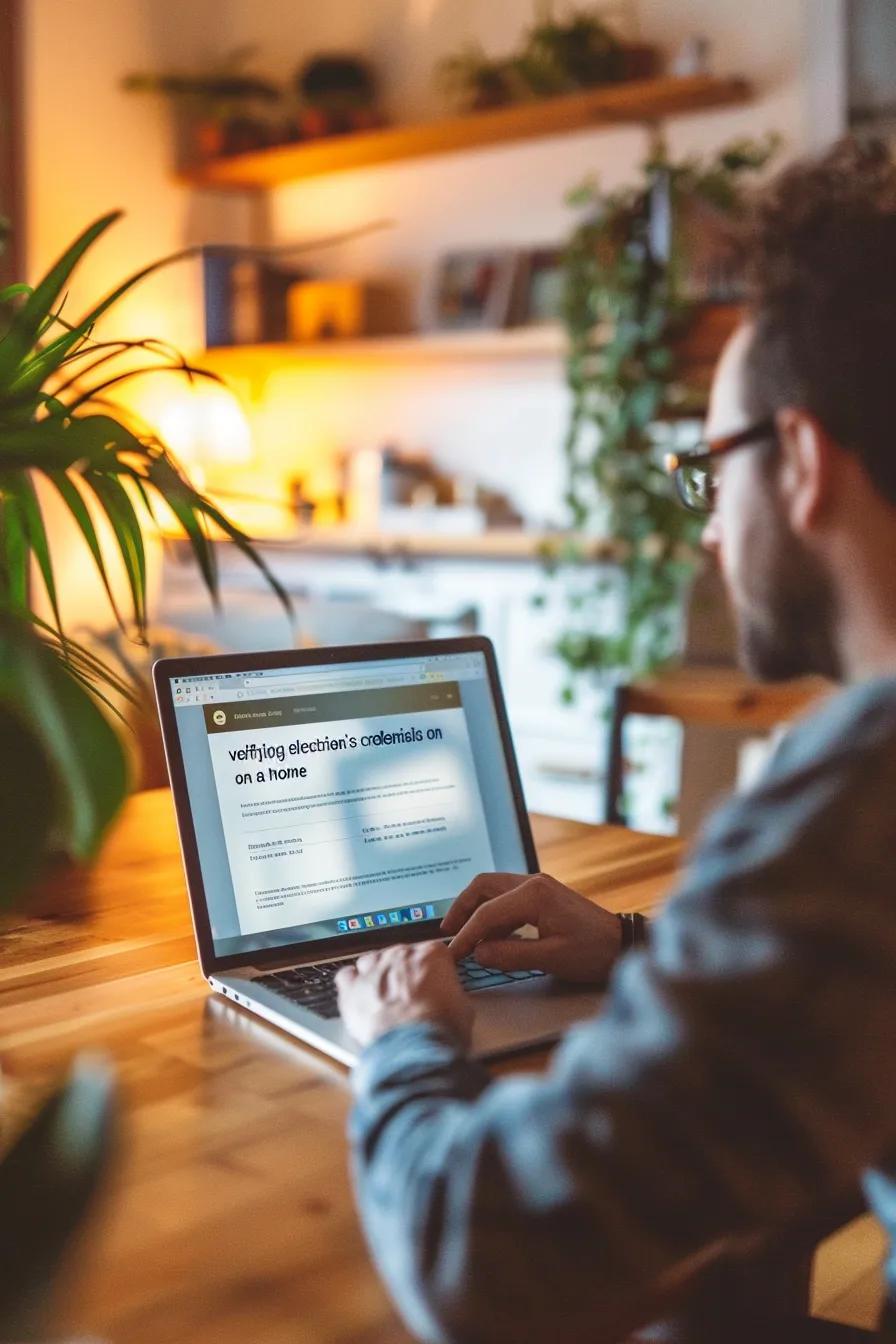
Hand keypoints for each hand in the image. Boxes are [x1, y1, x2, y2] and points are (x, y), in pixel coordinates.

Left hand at [335, 941, 474, 1049]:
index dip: (433, 970)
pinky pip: (345, 976)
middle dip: (403, 972)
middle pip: (399, 955)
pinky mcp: (351, 990)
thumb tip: (451, 999)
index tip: (434, 983)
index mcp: (430, 955)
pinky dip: (350, 983)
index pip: (432, 953)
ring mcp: (373, 970)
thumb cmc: (439, 1029)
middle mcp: (399, 956)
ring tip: (382, 994)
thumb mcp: (463, 1007)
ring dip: (376, 974)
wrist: (414, 1048)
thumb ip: (451, 993)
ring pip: (370, 961)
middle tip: (409, 995)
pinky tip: (357, 994)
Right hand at [442, 872, 621, 982]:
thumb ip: (510, 955)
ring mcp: (538, 886)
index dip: (466, 935)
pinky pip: (507, 897)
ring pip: (493, 888)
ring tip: (465, 935)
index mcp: (534, 895)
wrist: (623, 944)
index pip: (486, 913)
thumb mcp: (551, 958)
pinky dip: (492, 912)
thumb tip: (479, 953)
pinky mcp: (543, 895)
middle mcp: (533, 883)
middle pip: (483, 886)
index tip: (453, 953)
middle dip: (461, 908)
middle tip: (448, 932)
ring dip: (476, 908)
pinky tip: (490, 935)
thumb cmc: (593, 952)